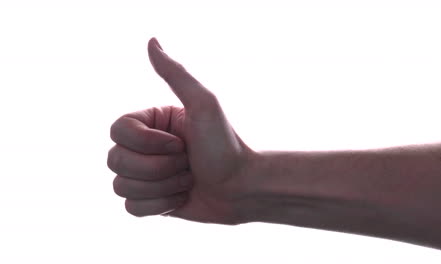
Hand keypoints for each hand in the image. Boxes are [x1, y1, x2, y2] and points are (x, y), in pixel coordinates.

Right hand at [107, 37, 253, 224]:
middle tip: (188, 163)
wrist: (242, 188)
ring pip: (121, 186)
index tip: (181, 144)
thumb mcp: (204, 104)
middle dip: (158, 168)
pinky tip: (181, 197)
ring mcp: (145, 175)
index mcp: (151, 123)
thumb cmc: (225, 146)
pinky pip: (131, 208)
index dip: (147, 143)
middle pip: (115, 160)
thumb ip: (175, 74)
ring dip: (162, 187)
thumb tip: (151, 41)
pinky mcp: (150, 200)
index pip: (116, 131)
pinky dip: (159, 206)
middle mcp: (144, 147)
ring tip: (188, 180)